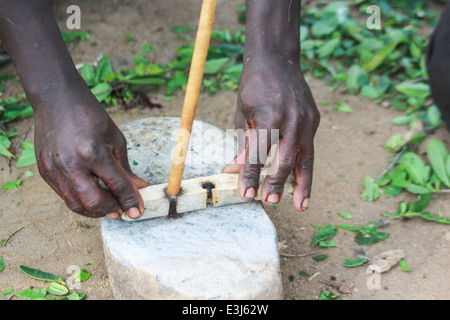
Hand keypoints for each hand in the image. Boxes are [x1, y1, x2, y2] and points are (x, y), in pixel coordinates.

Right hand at [33, 83, 148, 218]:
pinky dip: (80, 200)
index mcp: (93, 153)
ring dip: (95, 210)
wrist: (56, 99)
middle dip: (112, 210)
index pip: (117, 186)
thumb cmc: (90, 115)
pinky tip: (91, 194)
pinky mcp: (44, 171)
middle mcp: (71, 164)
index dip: (131, 201)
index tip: (138, 211)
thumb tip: (138, 187)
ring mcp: (54, 169)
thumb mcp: (115, 139)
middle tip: (122, 210)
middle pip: (94, 203)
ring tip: (108, 205)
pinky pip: (64, 195)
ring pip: (76, 205)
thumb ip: (125, 168)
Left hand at [223, 53, 319, 210]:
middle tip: (270, 201)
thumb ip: (243, 142)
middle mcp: (292, 120)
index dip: (252, 176)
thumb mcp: (242, 112)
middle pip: (286, 161)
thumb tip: (236, 169)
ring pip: (306, 159)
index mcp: (269, 117)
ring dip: (304, 185)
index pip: (259, 155)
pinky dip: (305, 166)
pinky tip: (301, 182)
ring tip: (301, 206)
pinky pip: (309, 147)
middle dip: (278, 184)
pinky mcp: (314, 119)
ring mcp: (307, 120)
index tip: (247, 194)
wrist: (278, 58)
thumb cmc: (253, 85)